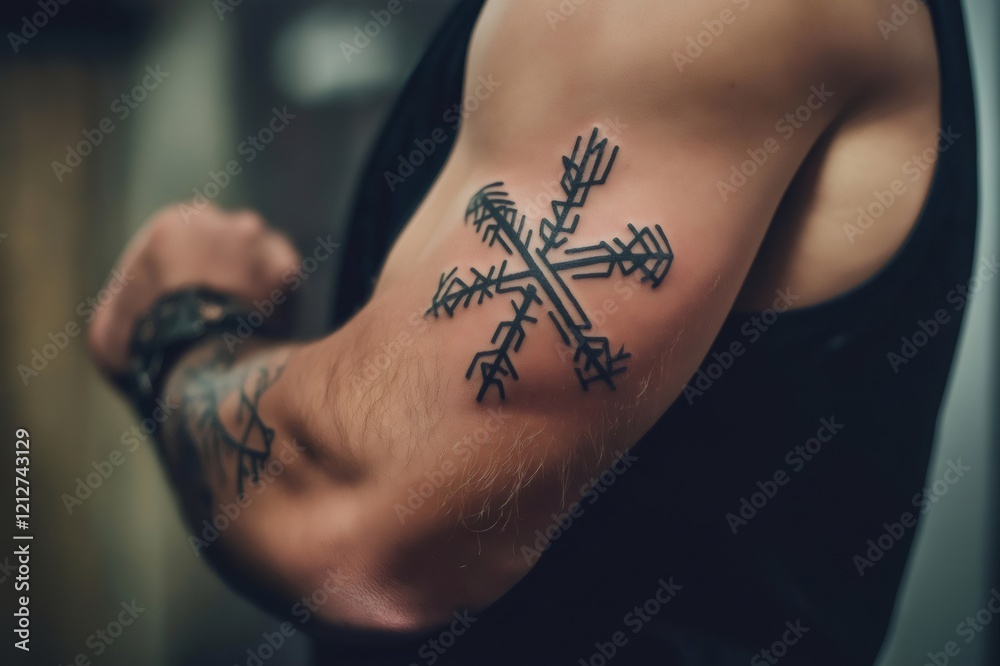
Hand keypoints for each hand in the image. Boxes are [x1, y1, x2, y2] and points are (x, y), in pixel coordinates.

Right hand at [87, 203, 300, 375]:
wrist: (194, 355)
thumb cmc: (145, 340)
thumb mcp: (110, 320)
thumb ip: (128, 301)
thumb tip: (133, 312)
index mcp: (173, 224)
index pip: (187, 240)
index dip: (190, 271)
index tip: (193, 297)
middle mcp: (219, 221)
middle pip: (227, 242)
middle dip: (227, 267)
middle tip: (223, 306)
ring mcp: (256, 241)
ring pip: (260, 254)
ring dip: (256, 278)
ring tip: (248, 317)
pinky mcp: (285, 266)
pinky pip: (285, 277)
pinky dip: (281, 296)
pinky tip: (268, 321)